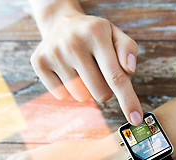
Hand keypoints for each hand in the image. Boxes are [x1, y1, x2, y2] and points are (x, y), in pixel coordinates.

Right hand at [30, 10, 142, 125]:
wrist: (61, 23)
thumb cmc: (94, 34)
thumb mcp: (115, 34)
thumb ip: (128, 49)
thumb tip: (129, 70)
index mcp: (96, 33)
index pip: (116, 76)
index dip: (128, 100)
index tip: (136, 120)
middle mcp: (73, 42)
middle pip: (101, 92)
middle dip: (105, 89)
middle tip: (98, 70)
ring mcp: (54, 53)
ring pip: (81, 96)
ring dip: (86, 89)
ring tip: (81, 68)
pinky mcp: (39, 63)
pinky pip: (62, 95)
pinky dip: (69, 89)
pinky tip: (67, 70)